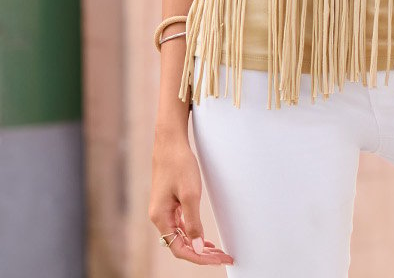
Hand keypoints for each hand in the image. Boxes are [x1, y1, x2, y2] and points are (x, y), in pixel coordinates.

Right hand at [149, 131, 234, 266]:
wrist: (170, 144)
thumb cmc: (179, 166)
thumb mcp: (190, 195)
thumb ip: (193, 223)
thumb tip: (198, 247)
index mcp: (160, 218)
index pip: (180, 248)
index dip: (199, 257)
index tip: (219, 260)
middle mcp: (159, 218)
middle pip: (180, 245)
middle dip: (201, 254)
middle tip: (223, 257)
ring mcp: (163, 211)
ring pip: (181, 236)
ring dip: (198, 246)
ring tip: (217, 252)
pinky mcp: (169, 204)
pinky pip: (180, 226)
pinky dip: (194, 234)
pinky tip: (204, 238)